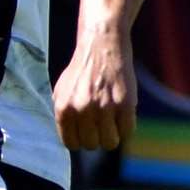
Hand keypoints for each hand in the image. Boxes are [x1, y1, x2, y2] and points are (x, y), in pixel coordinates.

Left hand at [52, 31, 135, 149]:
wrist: (101, 45)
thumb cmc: (81, 70)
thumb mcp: (62, 90)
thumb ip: (64, 115)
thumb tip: (71, 140)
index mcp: (63, 107)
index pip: (71, 143)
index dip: (79, 139)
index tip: (85, 130)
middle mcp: (81, 109)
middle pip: (91, 145)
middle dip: (96, 136)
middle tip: (99, 120)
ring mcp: (104, 107)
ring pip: (110, 143)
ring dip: (112, 133)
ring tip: (110, 116)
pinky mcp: (125, 104)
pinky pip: (127, 132)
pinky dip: (126, 125)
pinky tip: (121, 110)